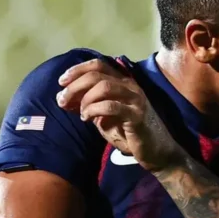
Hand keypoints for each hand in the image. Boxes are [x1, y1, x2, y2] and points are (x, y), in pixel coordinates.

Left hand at [56, 59, 184, 171]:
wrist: (157, 152)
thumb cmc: (130, 134)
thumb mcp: (106, 117)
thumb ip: (90, 105)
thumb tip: (66, 98)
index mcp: (123, 83)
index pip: (99, 65)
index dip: (78, 70)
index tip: (62, 81)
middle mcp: (130, 86)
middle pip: (98, 74)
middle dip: (75, 85)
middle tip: (61, 99)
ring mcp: (135, 99)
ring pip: (104, 86)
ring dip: (84, 98)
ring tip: (78, 112)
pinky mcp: (137, 115)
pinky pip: (111, 106)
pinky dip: (94, 110)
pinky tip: (87, 118)